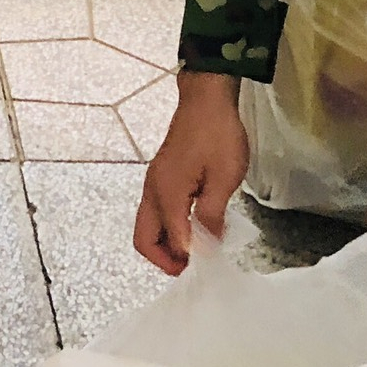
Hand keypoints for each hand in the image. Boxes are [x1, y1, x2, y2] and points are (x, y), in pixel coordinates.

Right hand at [133, 71, 249, 273]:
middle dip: (164, 260)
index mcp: (166, 193)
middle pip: (143, 239)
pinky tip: (194, 227)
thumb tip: (205, 247)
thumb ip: (211, 216)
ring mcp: (154, 184)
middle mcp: (152, 191)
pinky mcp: (161, 178)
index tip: (212, 267)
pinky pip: (156, 213)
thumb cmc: (218, 135)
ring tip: (197, 250)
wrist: (206, 99)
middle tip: (193, 267)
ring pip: (147, 227)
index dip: (190, 259)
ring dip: (166, 245)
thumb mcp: (223, 178)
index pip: (171, 240)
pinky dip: (169, 229)